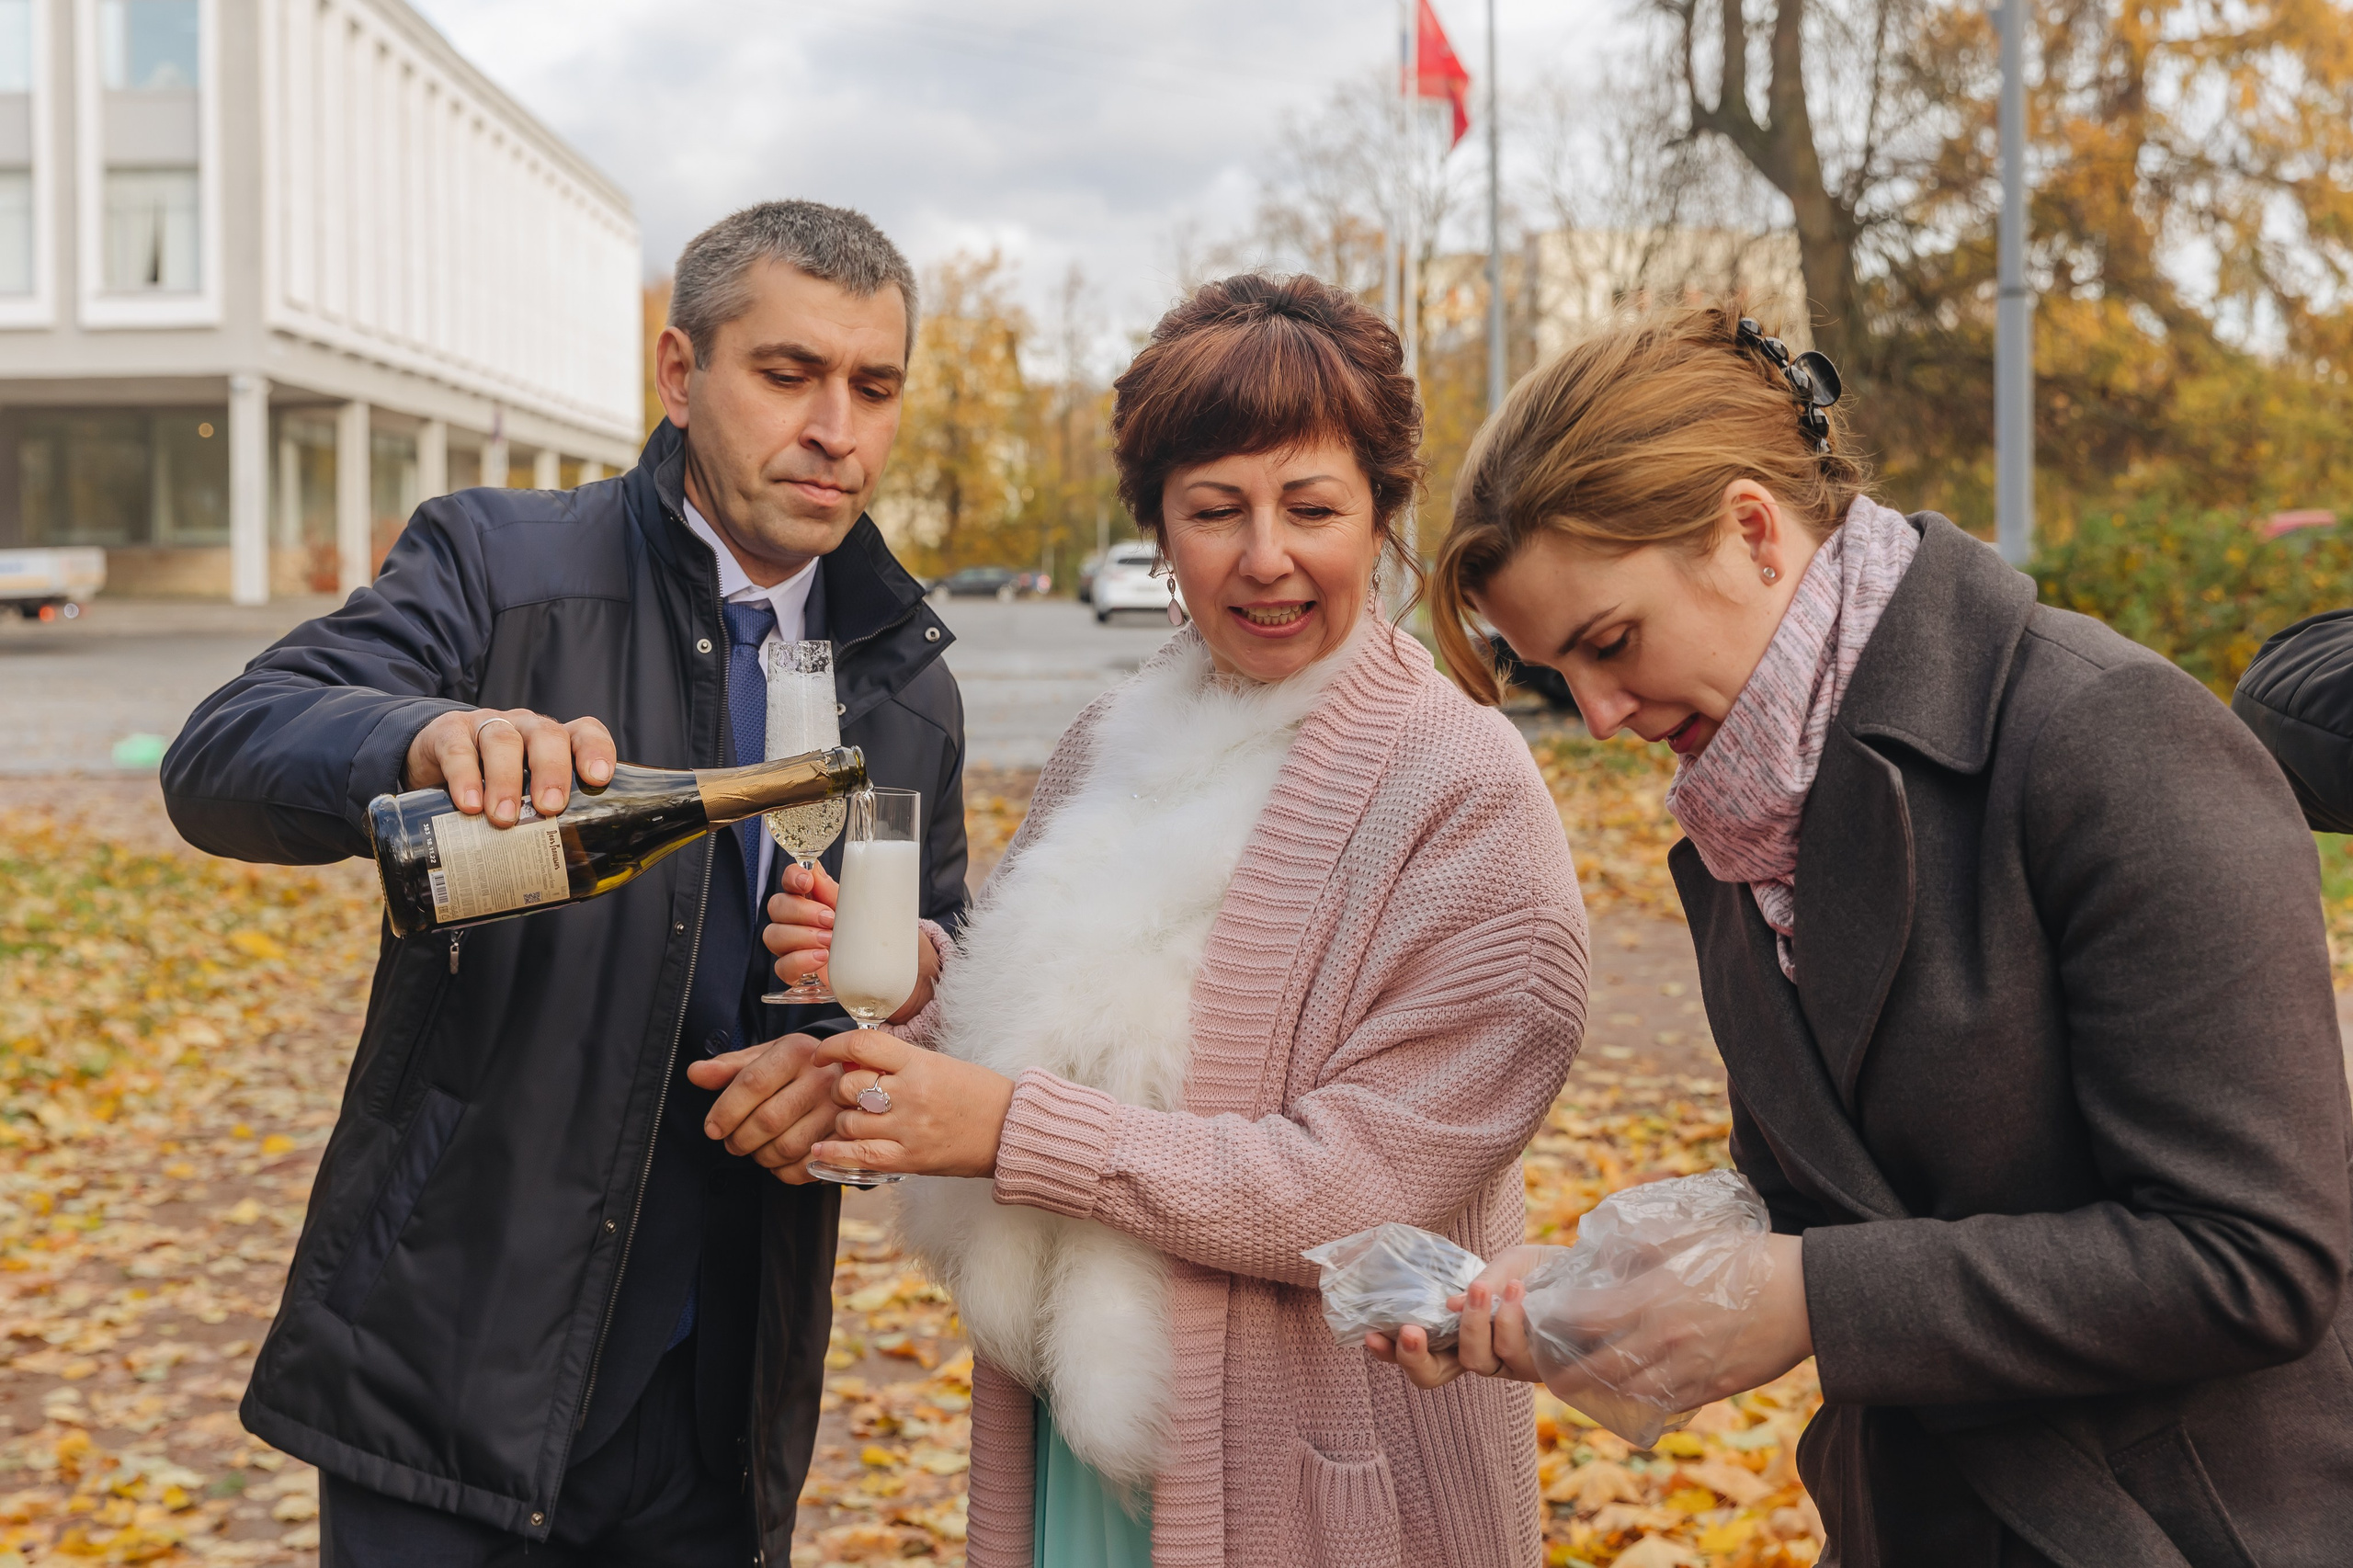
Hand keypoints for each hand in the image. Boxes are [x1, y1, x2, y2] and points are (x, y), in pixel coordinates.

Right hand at [404, 707, 614, 826]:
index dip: (596, 750)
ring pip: (502, 740)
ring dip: (506, 780)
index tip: (598, 778)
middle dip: (552, 770)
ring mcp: (486, 727)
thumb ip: (544, 827)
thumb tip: (566, 889)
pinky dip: (463, 777)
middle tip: (550, 808)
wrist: (431, 764)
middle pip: (546, 735)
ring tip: (503, 818)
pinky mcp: (447, 734)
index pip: (583, 732)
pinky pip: (457, 749)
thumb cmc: (492, 788)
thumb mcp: (523, 799)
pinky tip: (468, 806)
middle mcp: (524, 728)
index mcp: (553, 742)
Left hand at [684, 1034, 842, 1184]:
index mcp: (798, 1051)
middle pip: (769, 1120)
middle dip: (740, 1139)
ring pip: (787, 1147)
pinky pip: (806, 1166)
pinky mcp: (846, 1138)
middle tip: (731, 1143)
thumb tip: (695, 1073)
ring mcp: (839, 1110)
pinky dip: (783, 1172)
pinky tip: (777, 1161)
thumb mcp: (762, 1058)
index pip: (754, 1082)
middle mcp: (823, 1078)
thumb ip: (727, 1067)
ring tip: (755, 1149)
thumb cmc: (793, 1068)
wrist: (842, 1077)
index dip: (726, 1110)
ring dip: (761, 1157)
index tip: (712, 1128)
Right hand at [762, 864, 941, 1020]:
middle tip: (830, 919)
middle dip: (801, 911)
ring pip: (773, 935)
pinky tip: (821, 958)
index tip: (807, 881)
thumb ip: (838, 892)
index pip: (789, 879)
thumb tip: (818, 871)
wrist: (886, 970)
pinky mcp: (797, 973)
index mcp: (812, 898)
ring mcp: (793, 947)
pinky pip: (782, 967)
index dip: (792, 876)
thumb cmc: (872, 935)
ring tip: (830, 942)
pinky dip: (799, 961)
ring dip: (801, 936)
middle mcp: (796, 920)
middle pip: (776, 906)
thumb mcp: (862, 910)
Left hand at [807, 1030, 1012, 1179]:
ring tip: (857, 1121)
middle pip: (847, 1086)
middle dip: (840, 1089)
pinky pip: (859, 1156)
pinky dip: (835, 1153)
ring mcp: (909, 1128)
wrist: (1013, 1130)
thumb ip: (900, 1064)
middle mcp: (911, 1093)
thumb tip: (854, 1063)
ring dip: (843, 1121)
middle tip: (850, 1094)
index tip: (823, 1053)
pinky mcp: (910, 1159)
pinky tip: (821, 1150)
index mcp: (920, 1063)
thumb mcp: (941, 1065)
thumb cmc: (979, 1095)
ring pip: (847, 1122)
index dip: (832, 1047)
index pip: (861, 1045)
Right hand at [1367, 1245, 1551, 1388]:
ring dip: (1472, 1324)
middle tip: (1407, 1330)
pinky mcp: (1539, 1368)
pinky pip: (1514, 1352)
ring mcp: (1508, 1366)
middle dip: (1414, 1358)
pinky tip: (1516, 1289)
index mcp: (1460, 1333)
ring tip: (1483, 1287)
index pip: (1418, 1351)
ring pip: (1475, 1362)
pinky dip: (1509, 1319)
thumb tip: (1448, 1306)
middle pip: (1433, 1377)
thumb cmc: (1542, 1272)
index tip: (1370, 1336)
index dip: (1391, 1353)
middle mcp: (1479, 1356)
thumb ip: (1478, 1284)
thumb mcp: (1505, 1265)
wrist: (1592, 1276)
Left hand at [1534, 1232, 1811, 1413]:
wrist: (1808, 1295)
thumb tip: (1601, 1247)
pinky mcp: (1712, 1388)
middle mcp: (1664, 1339)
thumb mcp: (1688, 1238)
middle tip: (1549, 1371)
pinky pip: (1664, 1403)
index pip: (1584, 1318)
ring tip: (1584, 1383)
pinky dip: (1640, 1402)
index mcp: (1652, 1297)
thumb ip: (1640, 1243)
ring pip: (1628, 1391)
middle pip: (1597, 1367)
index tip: (1539, 1320)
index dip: (1555, 1322)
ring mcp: (1688, 1369)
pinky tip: (1630, 1393)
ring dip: (1601, 1389)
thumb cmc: (1748, 1257)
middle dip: (1566, 1372)